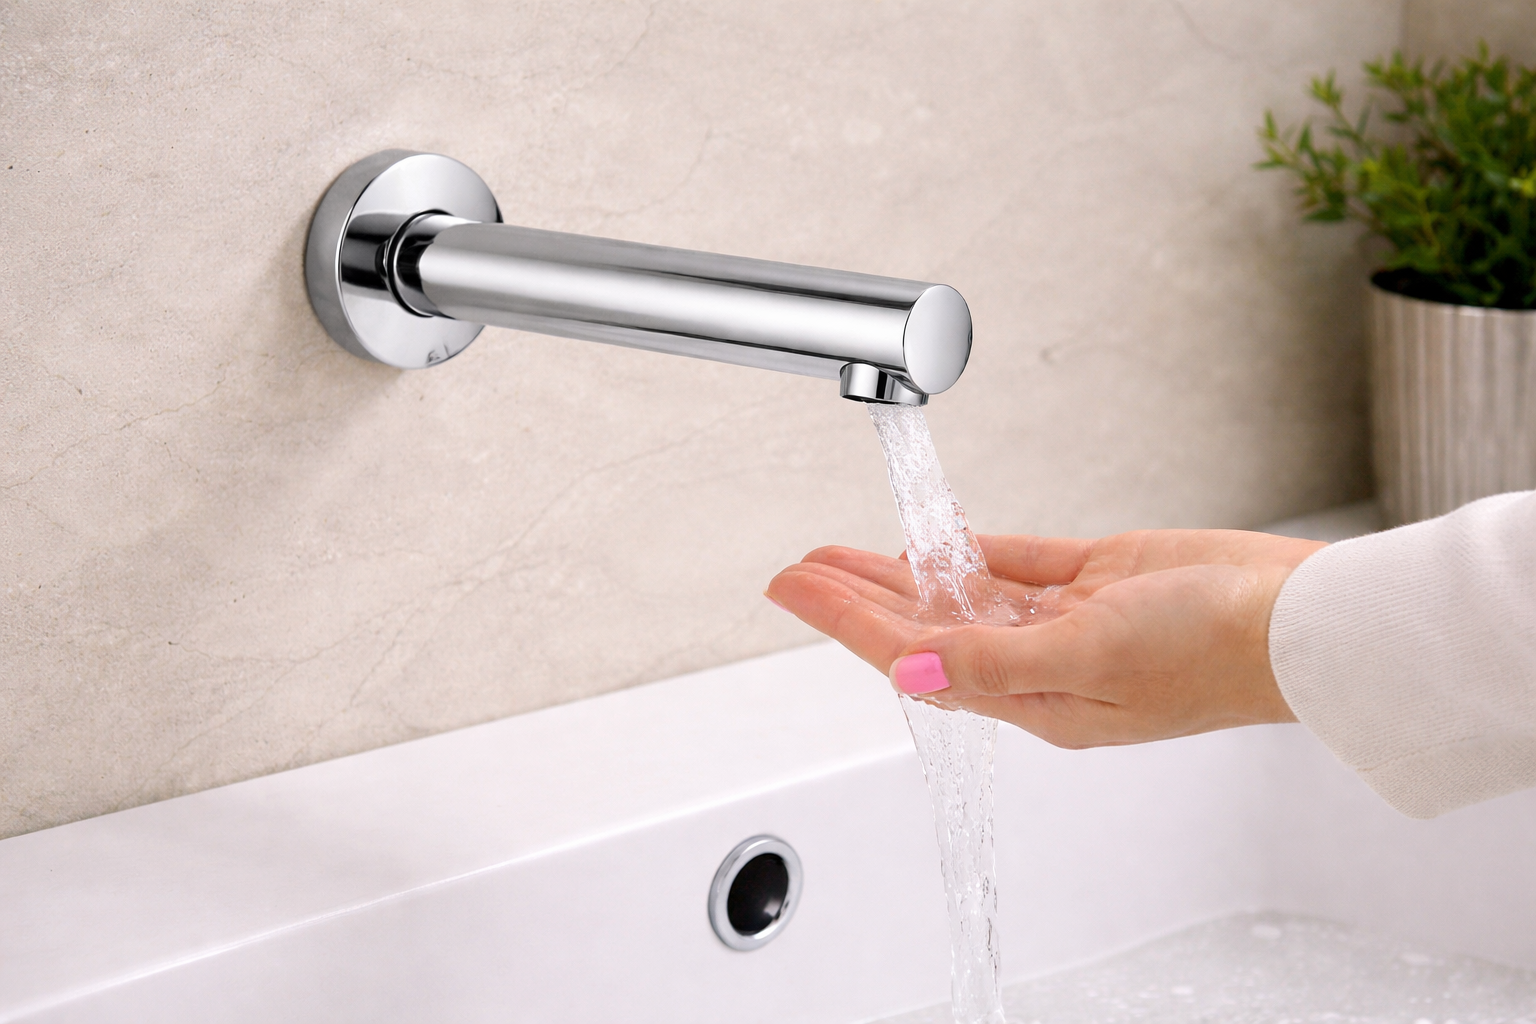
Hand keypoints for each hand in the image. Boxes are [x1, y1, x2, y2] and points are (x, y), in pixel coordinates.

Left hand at [765, 529, 1325, 747]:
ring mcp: (1066, 622)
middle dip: (856, 597)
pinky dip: (972, 552)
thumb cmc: (1212, 651)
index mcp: (1033, 699)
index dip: (845, 620)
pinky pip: (1015, 565)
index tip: (793, 588)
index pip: (912, 655)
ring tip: (844, 554)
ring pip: (961, 595)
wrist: (1298, 619)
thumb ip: (994, 660)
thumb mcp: (1090, 656)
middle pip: (923, 627)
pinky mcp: (1097, 581)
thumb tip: (908, 667)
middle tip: (799, 568)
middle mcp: (1039, 664)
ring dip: (903, 573)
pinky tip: (934, 541)